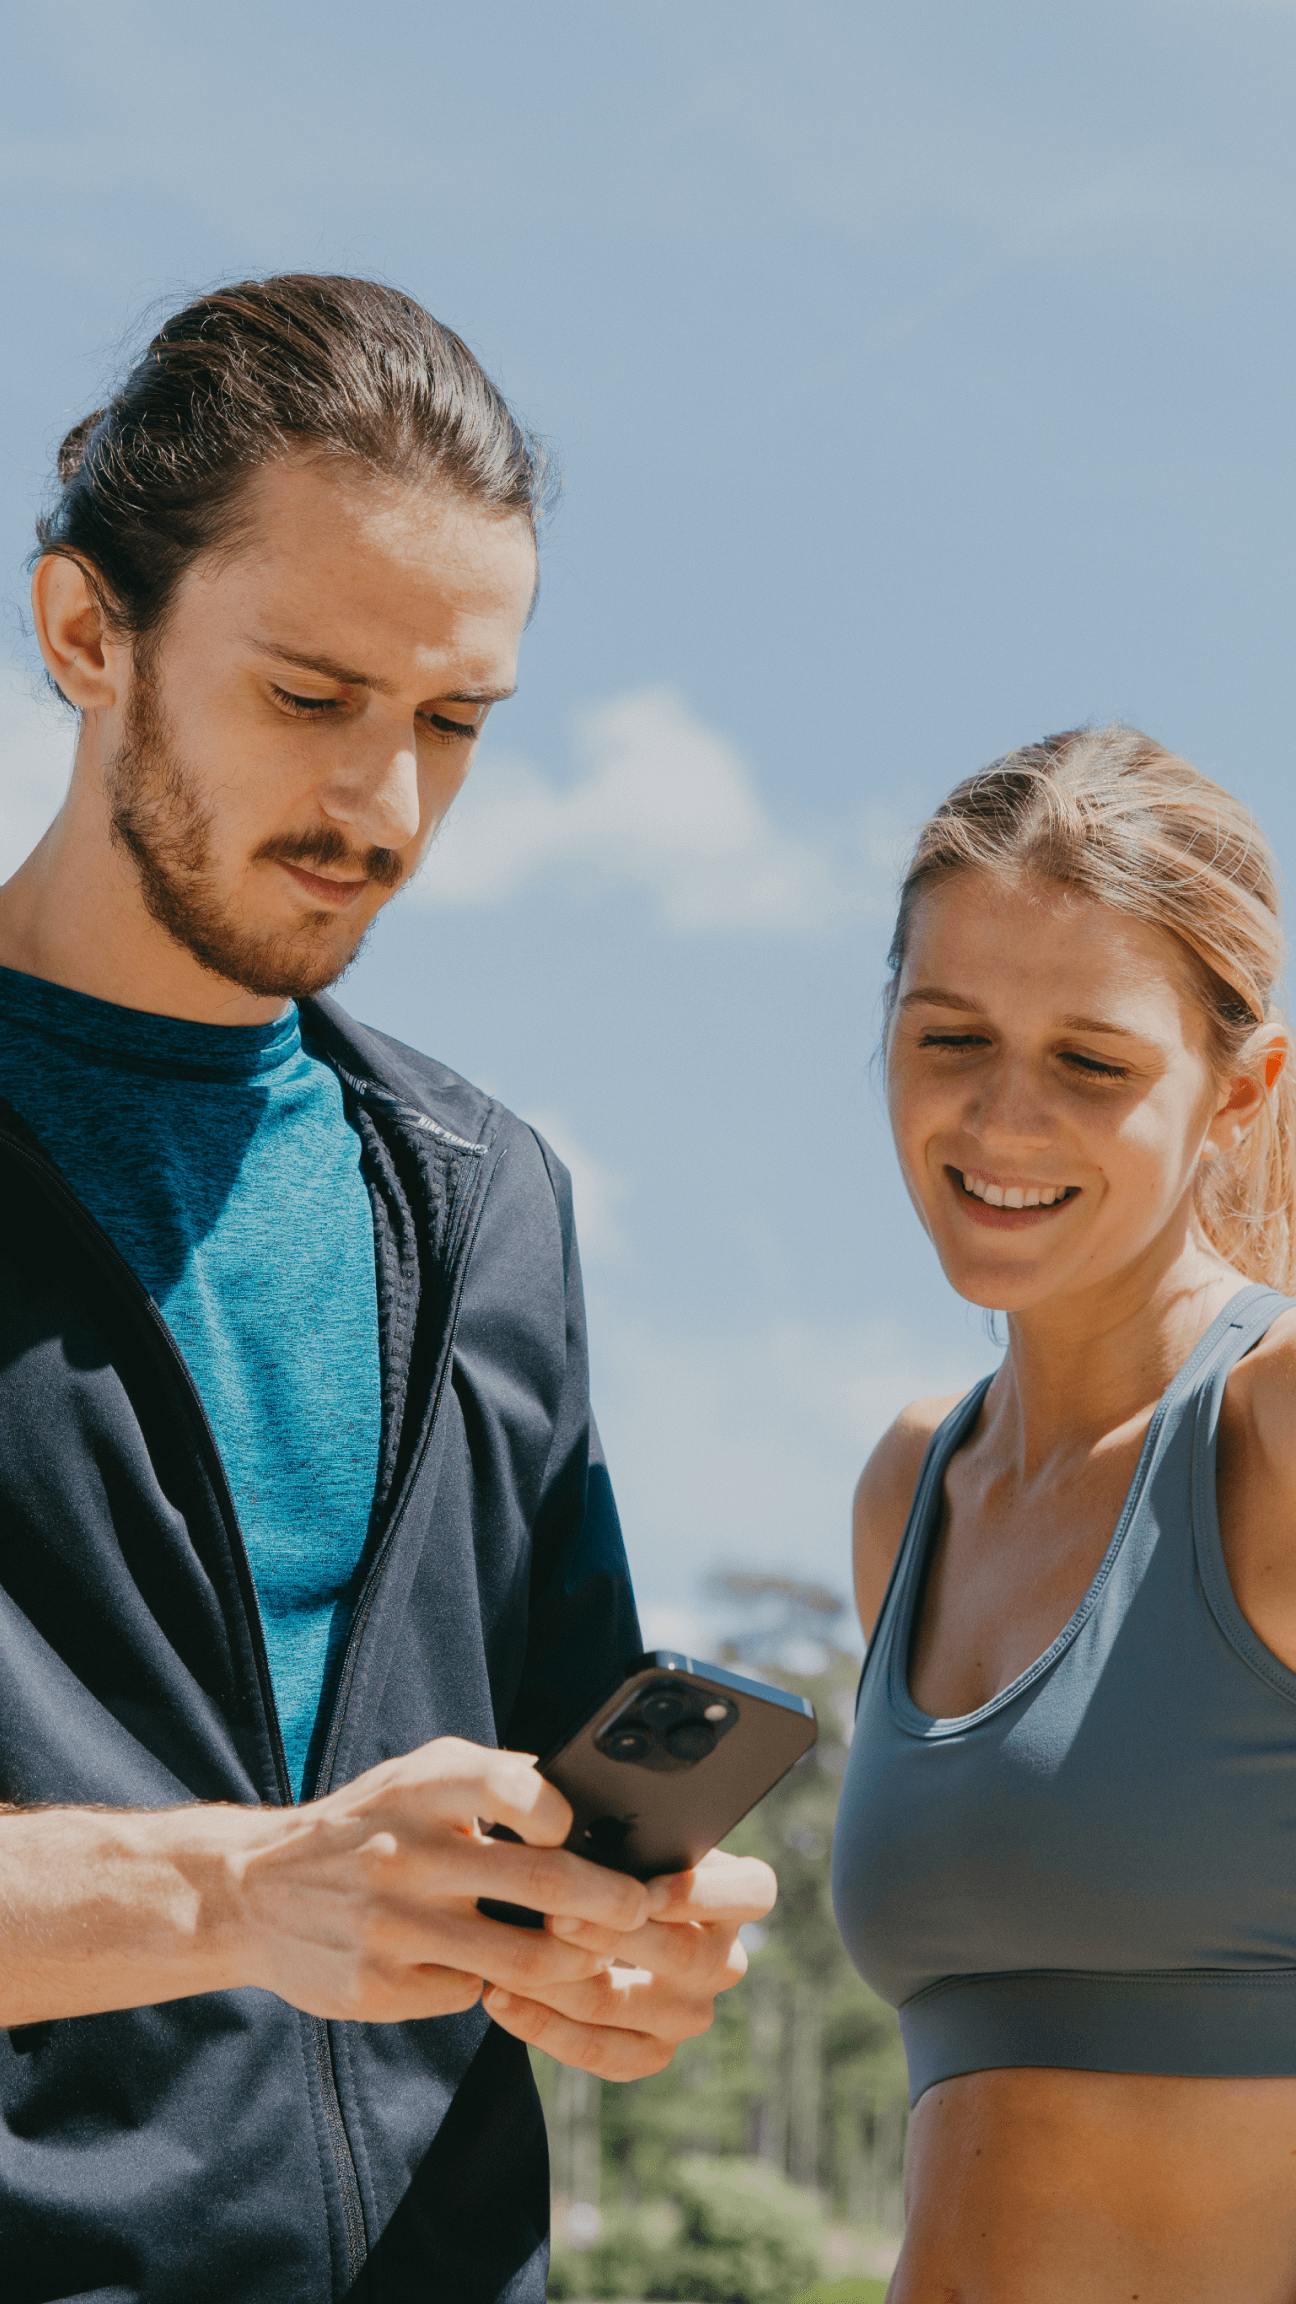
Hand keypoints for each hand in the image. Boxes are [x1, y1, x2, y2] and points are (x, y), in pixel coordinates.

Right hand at [228, 1738, 651, 2023]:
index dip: (557, 1811)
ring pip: (522, 1959)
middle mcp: (405, 1854)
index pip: (508, 1787)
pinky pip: (470, 1993)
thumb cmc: (367, 1823)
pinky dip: (497, 1987)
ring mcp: (392, 1928)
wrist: (251, 1892)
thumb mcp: (415, 1777)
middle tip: (639, 1908)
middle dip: (609, 1901)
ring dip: (576, 1961)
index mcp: (420, 1789)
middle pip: (539, 1883)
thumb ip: (495, 1779)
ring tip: (595, 1955)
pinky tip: (500, 1973)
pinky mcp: (379, 1988)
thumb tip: (594, 1801)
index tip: (579, 1829)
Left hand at [481, 1846, 776, 2078]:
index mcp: (736, 1896)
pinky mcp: (653, 2052)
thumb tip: (578, 1822)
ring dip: (558, 1982)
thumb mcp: (630, 1835)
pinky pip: (599, 2051)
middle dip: (609, 1934)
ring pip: (624, 2006)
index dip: (702, 1893)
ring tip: (506, 1957)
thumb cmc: (611, 1856)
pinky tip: (501, 1997)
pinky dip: (543, 2027)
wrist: (593, 1914)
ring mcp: (690, 2013)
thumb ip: (623, 1833)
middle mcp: (723, 1960)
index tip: (644, 1890)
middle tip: (553, 1915)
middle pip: (680, 1954)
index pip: (751, 1892)